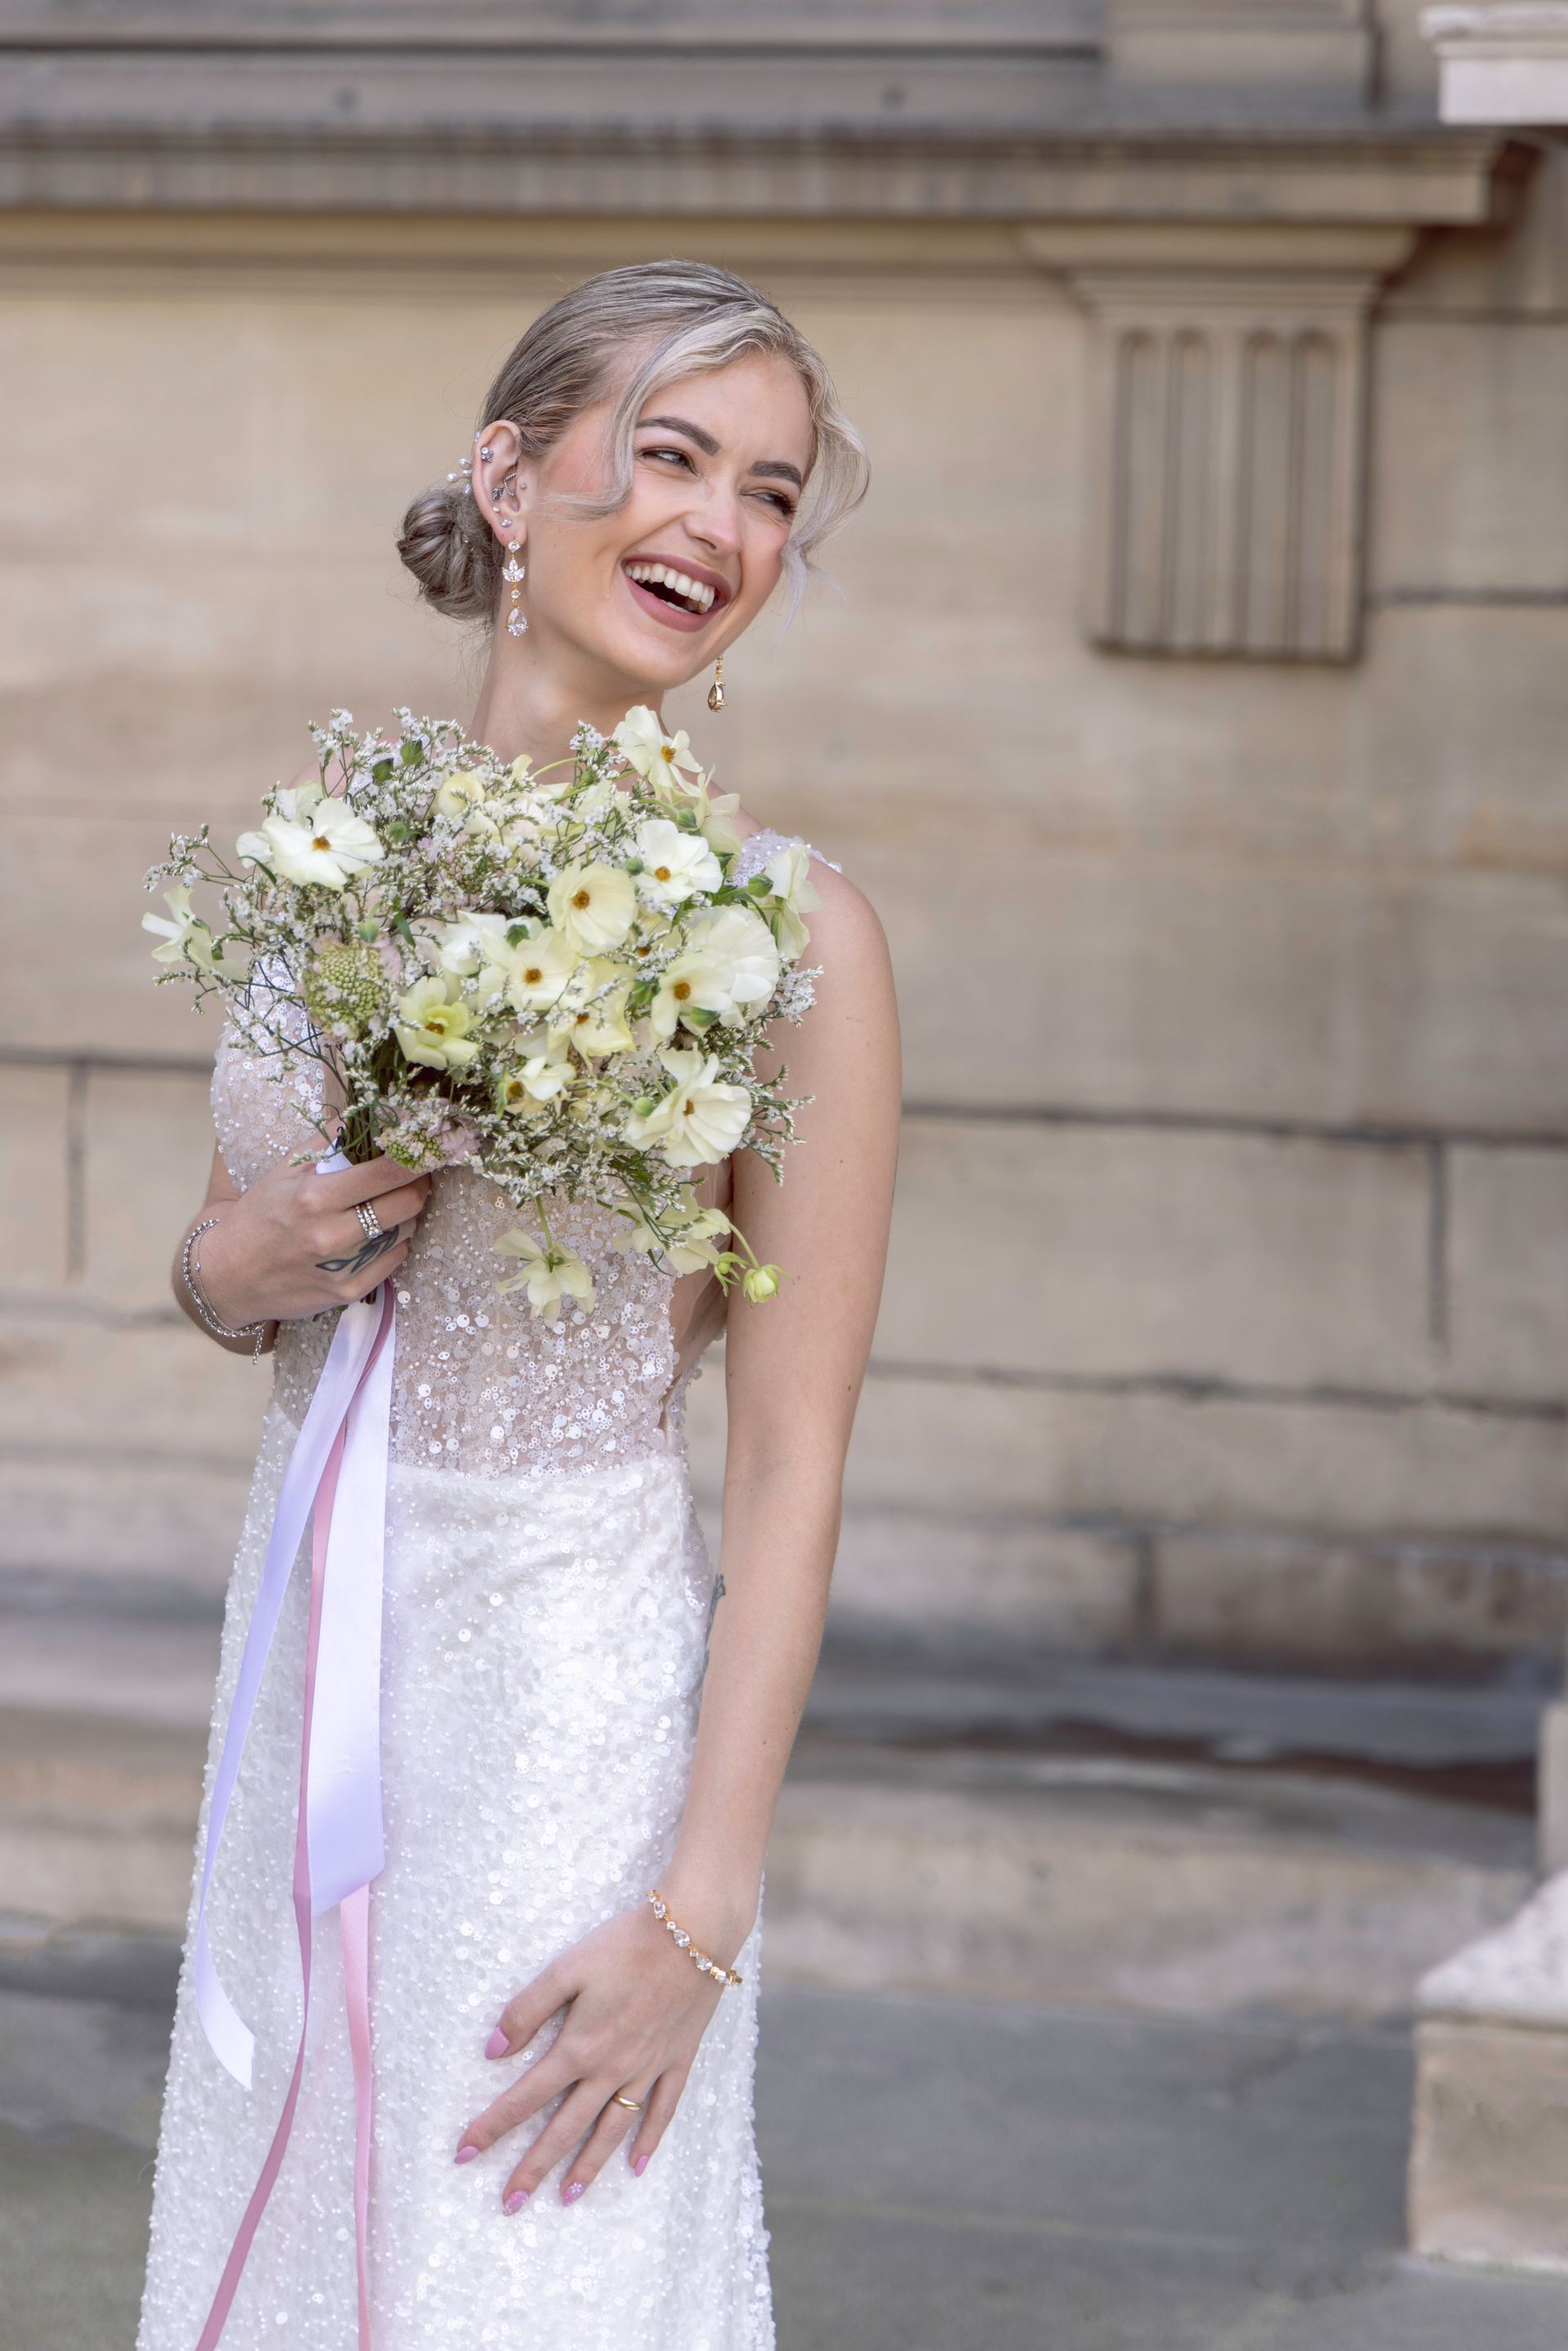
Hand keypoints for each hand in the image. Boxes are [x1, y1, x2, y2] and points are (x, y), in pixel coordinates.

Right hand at [194, 1155, 433, 1327]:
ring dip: (406, 1212)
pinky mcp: (349, 1291)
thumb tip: (367, 1114)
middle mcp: (331, 1234)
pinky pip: (395, 1258)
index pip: (385, 1172)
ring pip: (406, 1230)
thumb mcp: (284, 1171)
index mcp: (314, 1197)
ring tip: (387, 1202)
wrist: (229, 1276)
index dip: (415, 1156)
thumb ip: (327, 1142)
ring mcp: (343, 1267)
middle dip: (418, 1182)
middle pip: (407, 1202)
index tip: (428, 1145)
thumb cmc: (260, 1216)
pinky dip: (394, 1241)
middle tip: (415, 1172)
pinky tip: (377, 1233)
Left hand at [454, 1899, 737, 2210]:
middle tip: (509, 2204)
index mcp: (579, 2047)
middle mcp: (610, 2069)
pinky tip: (638, 2165)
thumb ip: (527, 2010)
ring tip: (566, 2197)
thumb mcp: (567, 1967)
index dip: (491, 2127)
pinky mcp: (676, 2060)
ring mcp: (647, 2069)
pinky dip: (650, 2140)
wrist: (694, 1933)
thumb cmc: (625, 1945)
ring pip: (611, 2130)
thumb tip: (492, 2051)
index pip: (525, 2098)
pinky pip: (662, 2110)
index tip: (463, 2155)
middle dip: (533, 2169)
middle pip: (565, 2129)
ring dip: (587, 2167)